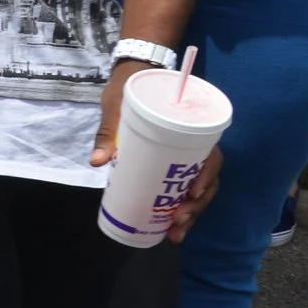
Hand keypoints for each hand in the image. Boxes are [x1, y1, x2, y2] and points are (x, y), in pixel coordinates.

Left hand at [92, 59, 220, 243]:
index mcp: (190, 127)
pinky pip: (186, 187)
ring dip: (191, 213)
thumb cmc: (129, 88)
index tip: (193, 193)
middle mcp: (195, 144)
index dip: (206, 177)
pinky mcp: (174, 162)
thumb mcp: (117, 104)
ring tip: (175, 233)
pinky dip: (182, 207)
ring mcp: (186, 155)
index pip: (210, 156)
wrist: (132, 74)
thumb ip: (109, 131)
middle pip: (206, 179)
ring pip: (199, 188)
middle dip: (196, 206)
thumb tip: (98, 161)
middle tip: (178, 222)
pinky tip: (172, 226)